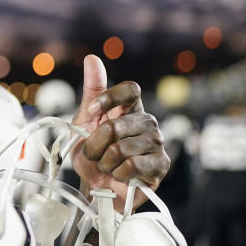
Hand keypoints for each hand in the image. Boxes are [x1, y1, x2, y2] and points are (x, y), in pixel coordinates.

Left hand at [70, 55, 168, 211]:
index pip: (131, 89)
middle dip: (95, 144)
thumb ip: (92, 90)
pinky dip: (118, 174)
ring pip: (120, 148)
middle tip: (94, 153)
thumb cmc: (91, 153)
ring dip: (104, 162)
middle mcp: (147, 123)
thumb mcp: (84, 120)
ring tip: (108, 165)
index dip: (110, 98)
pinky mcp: (160, 165)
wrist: (95, 188)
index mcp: (131, 109)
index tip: (92, 111)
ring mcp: (157, 144)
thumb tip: (92, 58)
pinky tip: (120, 176)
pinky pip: (131, 166)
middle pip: (115, 126)